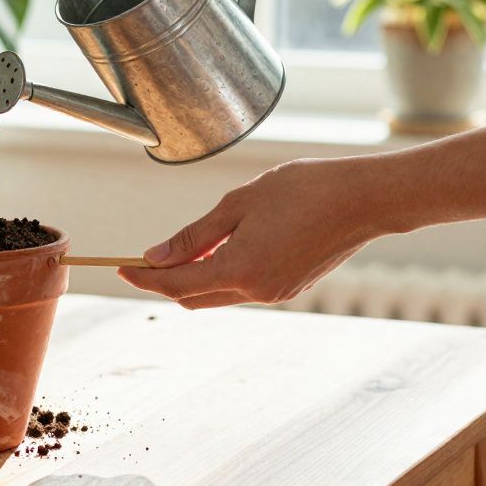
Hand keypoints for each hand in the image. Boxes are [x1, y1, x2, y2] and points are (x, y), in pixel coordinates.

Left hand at [118, 158, 385, 308]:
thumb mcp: (239, 203)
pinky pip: (241, 288)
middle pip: (193, 296)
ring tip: (179, 248)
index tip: (121, 266)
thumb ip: (194, 236)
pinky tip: (216, 249)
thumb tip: (156, 257)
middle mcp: (257, 290)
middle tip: (143, 258)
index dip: (144, 277)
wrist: (365, 199)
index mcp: (239, 269)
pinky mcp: (290, 287)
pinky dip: (221, 274)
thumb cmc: (305, 190)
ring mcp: (276, 292)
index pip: (176, 283)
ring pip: (217, 294)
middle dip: (164, 280)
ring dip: (193, 277)